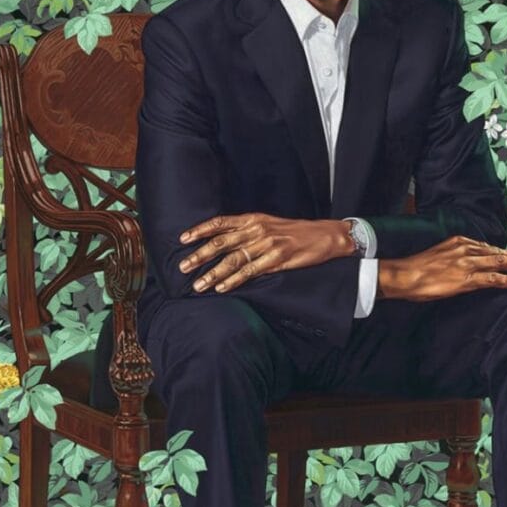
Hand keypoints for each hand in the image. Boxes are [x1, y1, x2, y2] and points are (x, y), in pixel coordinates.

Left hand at [178, 213, 351, 293]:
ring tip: (198, 285)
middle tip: (183, 267)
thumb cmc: (294, 232)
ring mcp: (267, 244)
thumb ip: (246, 230)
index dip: (200, 230)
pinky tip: (222, 288)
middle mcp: (257, 229)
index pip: (220, 222)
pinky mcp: (277, 259)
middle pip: (221, 242)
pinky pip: (250, 271)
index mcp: (252, 219)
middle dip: (199, 255)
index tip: (183, 239)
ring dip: (213, 273)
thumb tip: (221, 241)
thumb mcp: (268, 224)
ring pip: (233, 260)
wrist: (324, 235)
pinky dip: (234, 281)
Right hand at [382, 236, 506, 301]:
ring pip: (499, 262)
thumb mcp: (436, 254)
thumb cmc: (415, 268)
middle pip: (496, 251)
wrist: (405, 275)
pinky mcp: (468, 279)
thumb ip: (451, 255)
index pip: (485, 246)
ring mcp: (468, 263)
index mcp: (458, 242)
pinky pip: (494, 278)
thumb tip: (459, 264)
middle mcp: (466, 249)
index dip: (500, 250)